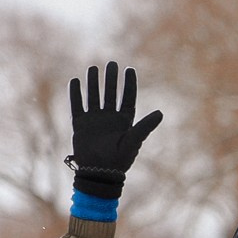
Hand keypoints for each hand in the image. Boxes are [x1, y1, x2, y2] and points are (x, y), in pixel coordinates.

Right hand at [67, 62, 163, 200]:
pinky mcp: (80, 124)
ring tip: (94, 68)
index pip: (128, 98)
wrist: (99, 173)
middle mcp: (110, 118)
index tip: (129, 69)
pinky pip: (77, 105)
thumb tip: (161, 113)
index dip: (129, 84)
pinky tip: (76, 81)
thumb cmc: (119, 160)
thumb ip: (145, 126)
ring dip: (94, 83)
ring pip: (94, 96)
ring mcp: (95, 120)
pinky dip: (76, 94)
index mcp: (125, 121)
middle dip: (111, 79)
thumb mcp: (133, 141)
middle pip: (111, 93)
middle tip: (111, 64)